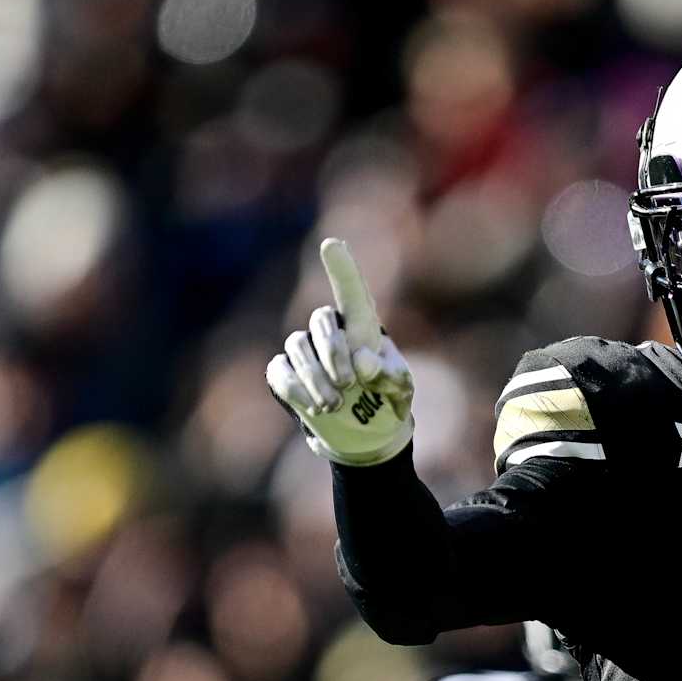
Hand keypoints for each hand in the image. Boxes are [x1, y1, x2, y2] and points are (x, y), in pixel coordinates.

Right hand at [267, 238, 415, 465]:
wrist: (364, 436)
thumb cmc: (387, 403)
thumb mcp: (400, 390)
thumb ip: (389, 374)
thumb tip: (361, 361)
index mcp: (363, 327)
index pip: (352, 292)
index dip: (342, 268)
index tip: (332, 245)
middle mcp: (331, 332)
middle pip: (321, 320)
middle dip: (333, 351)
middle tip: (350, 383)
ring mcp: (306, 351)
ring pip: (297, 345)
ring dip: (316, 377)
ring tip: (335, 404)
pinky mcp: (285, 373)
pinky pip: (280, 370)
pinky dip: (296, 388)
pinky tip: (314, 406)